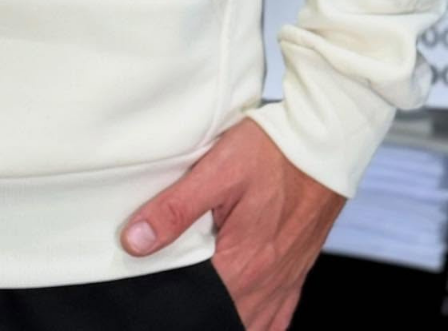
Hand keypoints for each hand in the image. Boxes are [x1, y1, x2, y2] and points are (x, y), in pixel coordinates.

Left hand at [119, 118, 347, 329]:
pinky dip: (257, 321)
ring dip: (225, 314)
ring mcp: (284, 280)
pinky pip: (277, 318)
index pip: (195, 304)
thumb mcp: (216, 171)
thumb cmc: (272, 153)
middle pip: (221, 316)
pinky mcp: (297, 271)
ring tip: (200, 295)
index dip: (169, 298)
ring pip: (250, 323)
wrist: (324, 146)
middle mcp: (266, 283)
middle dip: (196, 308)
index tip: (150, 284)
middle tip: (172, 287)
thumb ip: (175, 209)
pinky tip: (241, 311)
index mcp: (241, 265)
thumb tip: (135, 241)